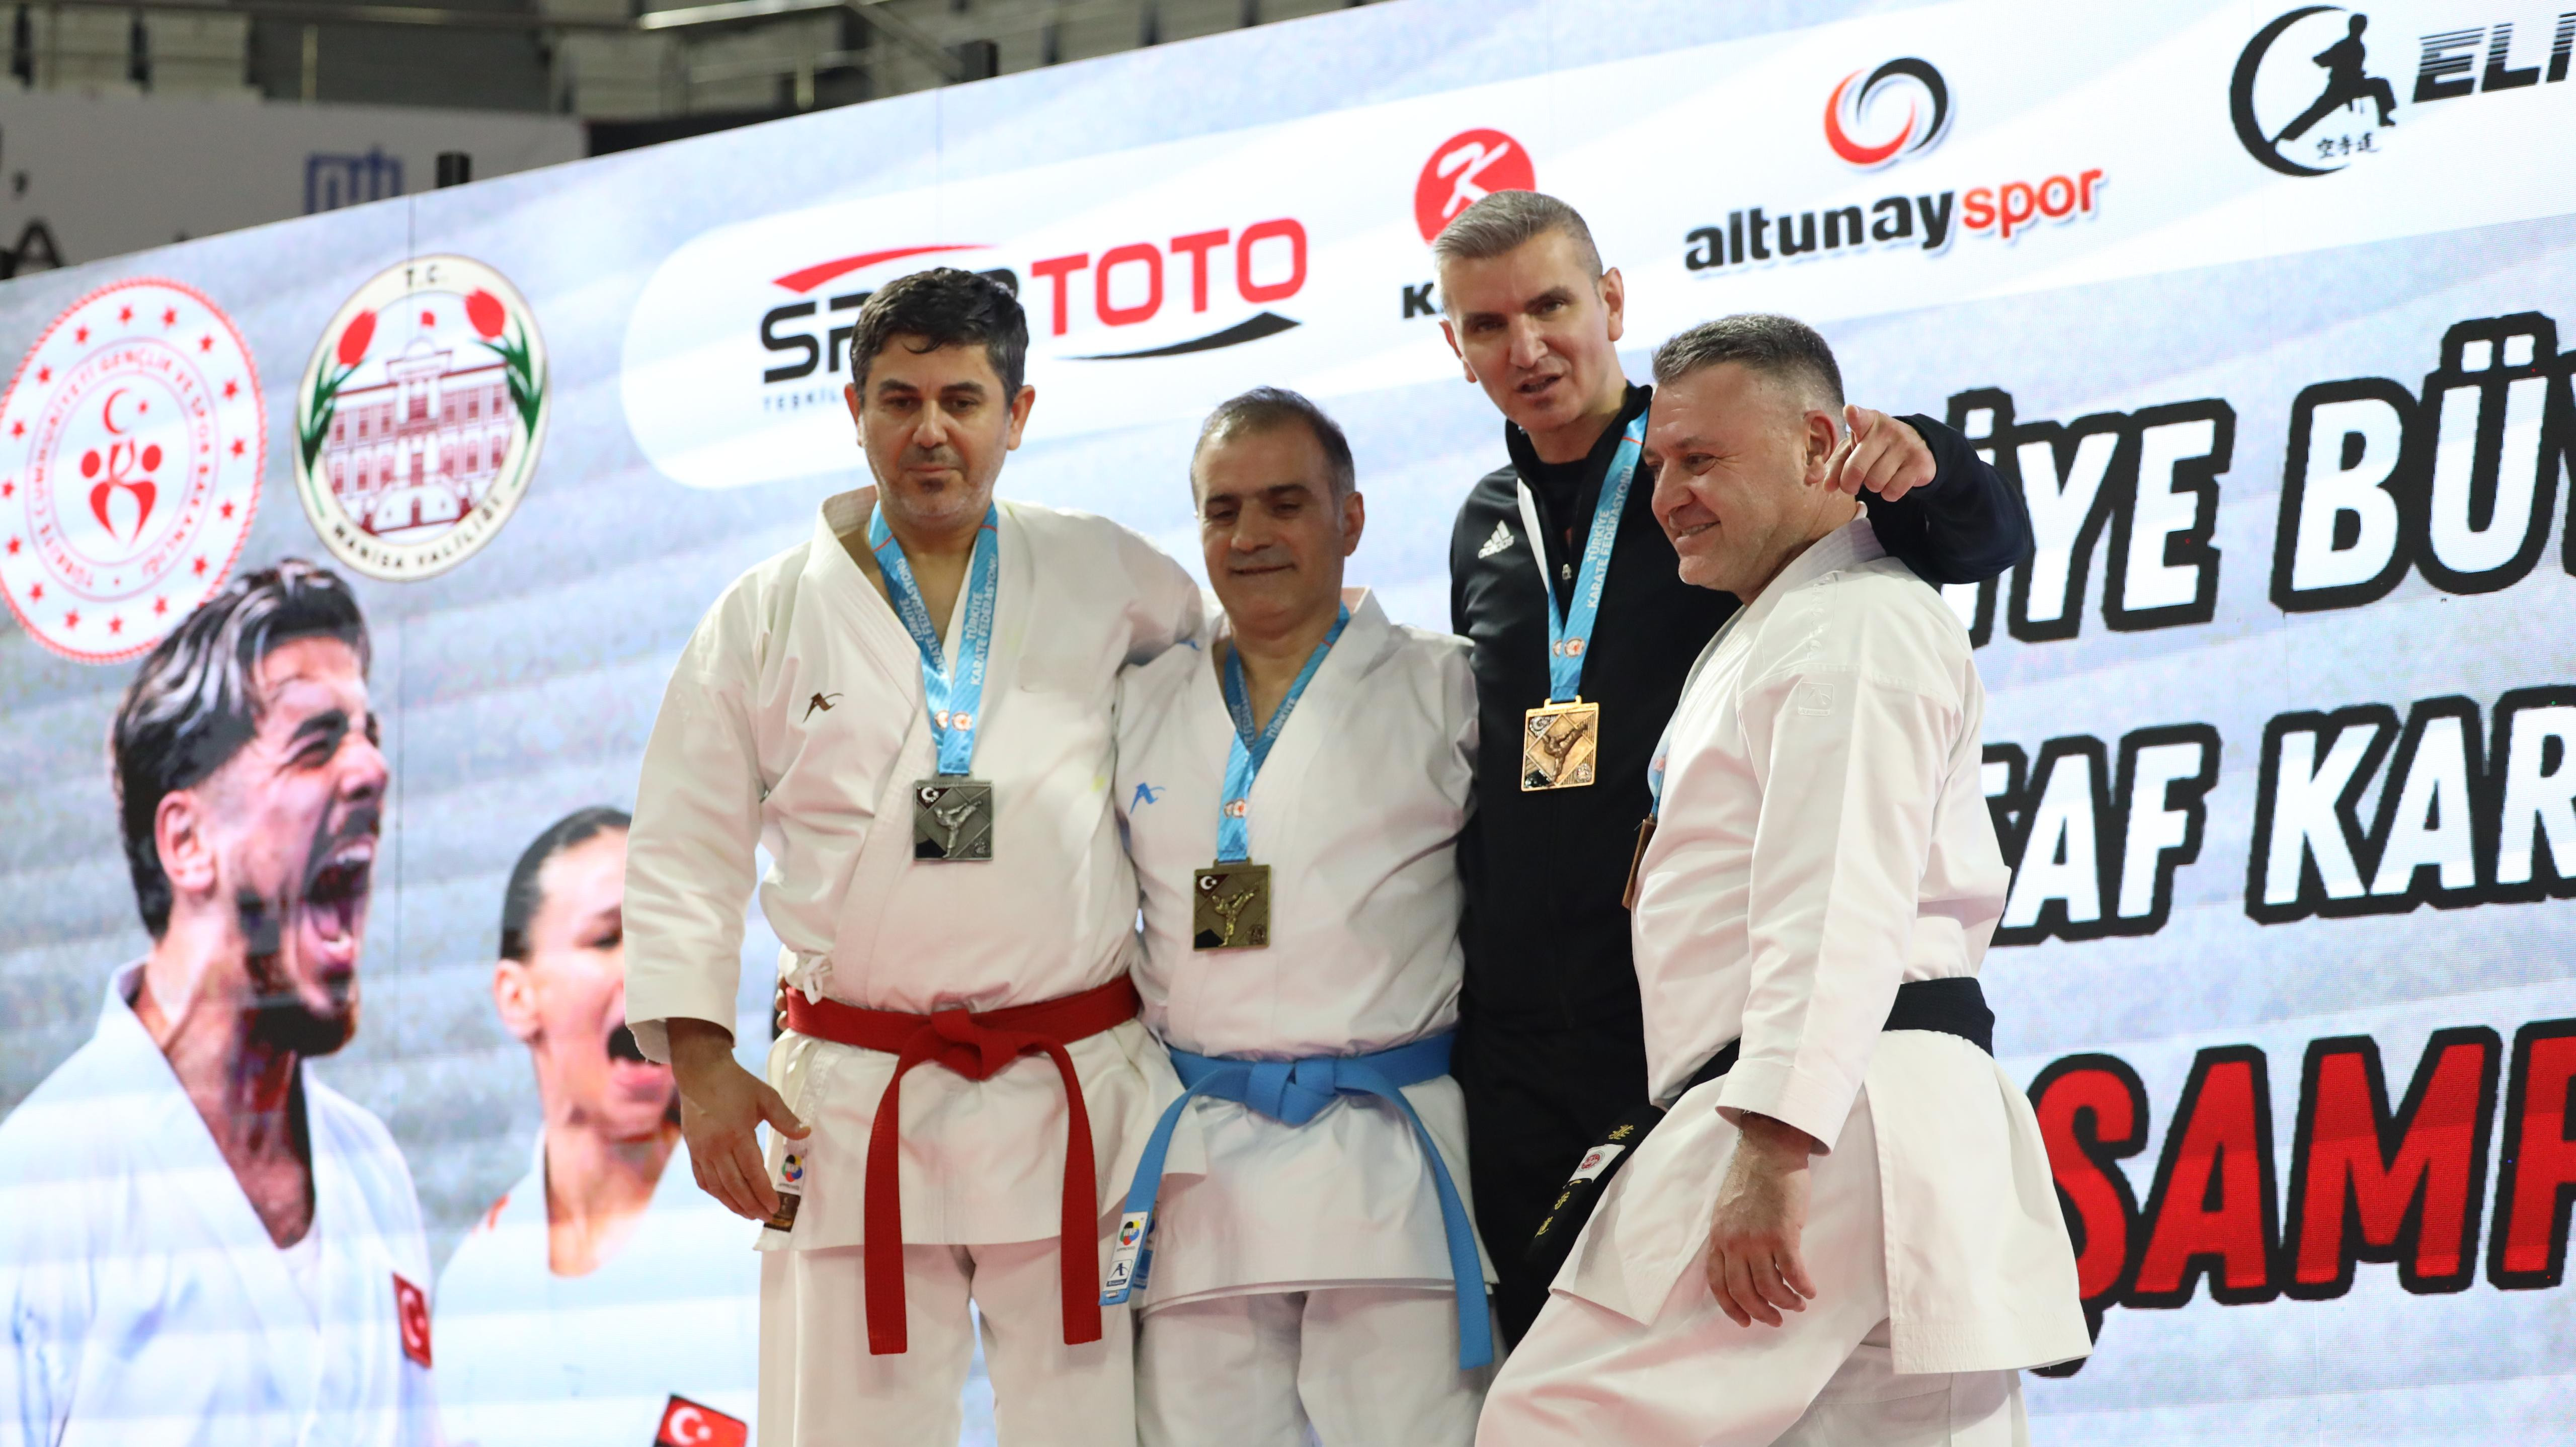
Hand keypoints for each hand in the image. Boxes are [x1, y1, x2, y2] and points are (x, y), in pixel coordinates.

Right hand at [668, 1018, 807, 1221]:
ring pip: (717, 1186)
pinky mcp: (692, 1150)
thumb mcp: (766, 1097)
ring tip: (749, 1214)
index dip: (764, 1192)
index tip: (775, 1206)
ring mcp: (701, 1150)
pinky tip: (728, 1199)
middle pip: (734, 1185)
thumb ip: (785, 1118)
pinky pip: (703, 1179)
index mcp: (736, 1134)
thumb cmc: (737, 1084)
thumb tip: (806, 1133)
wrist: (700, 1073)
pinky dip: (716, 1193)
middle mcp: (716, 1147)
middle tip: (765, 1216)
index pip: (752, 1171)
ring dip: (733, 1204)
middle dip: (751, 1204)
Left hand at [1704, 1112, 1820, 1327]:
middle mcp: (1734, 1241)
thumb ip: (1731, 1237)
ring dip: (1786, 1302)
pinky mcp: (1782, 1233)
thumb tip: (1744, 1265)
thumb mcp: (1728, 1210)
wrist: (1769, 1149)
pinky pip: (1792, 1272)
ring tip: (1798, 1304)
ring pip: (1769, 1287)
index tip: (1744, 1321)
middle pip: (1743, 1291)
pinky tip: (1810, 1290)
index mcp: (1718, 1236)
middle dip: (1760, 1312)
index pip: (1718, 1283)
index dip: (1731, 1307)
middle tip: (1776, 1320)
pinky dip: (1802, 1287)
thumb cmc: (1753, 1177)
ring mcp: (1757, 1239)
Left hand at [1824, 406, 1935, 502]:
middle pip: (1857, 469)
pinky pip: (1892, 491)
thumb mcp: (1854, 450)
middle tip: (1851, 485)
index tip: (1850, 411)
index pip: (1860, 418)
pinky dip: (1888, 493)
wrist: (1917, 447)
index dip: (1854, 416)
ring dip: (1873, 487)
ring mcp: (1906, 444)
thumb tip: (1827, 487)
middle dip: (1849, 484)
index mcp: (1868, 421)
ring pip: (1875, 483)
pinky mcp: (1919, 462)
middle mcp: (1888, 429)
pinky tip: (1893, 481)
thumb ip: (1836, 466)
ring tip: (1879, 475)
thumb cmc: (1876, 449)